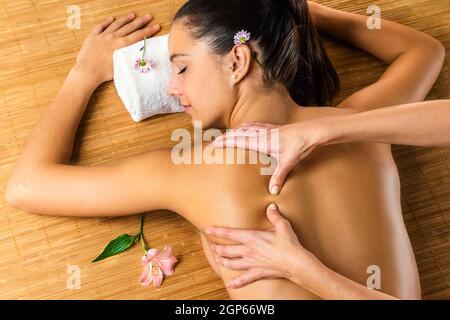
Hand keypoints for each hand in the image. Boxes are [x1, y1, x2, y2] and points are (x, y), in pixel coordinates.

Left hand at [75, 13, 160, 84]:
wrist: (87, 71)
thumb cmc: (104, 73)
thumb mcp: (121, 66)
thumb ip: (129, 58)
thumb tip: (137, 57)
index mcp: (122, 45)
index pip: (139, 35)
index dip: (148, 31)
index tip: (156, 26)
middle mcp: (114, 37)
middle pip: (130, 27)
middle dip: (141, 21)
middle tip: (148, 16)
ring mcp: (103, 36)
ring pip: (116, 24)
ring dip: (125, 19)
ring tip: (132, 15)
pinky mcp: (93, 37)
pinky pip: (101, 26)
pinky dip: (106, 22)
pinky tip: (111, 19)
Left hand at [205, 203, 319, 288]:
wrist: (296, 262)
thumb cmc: (289, 244)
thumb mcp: (282, 226)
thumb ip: (274, 216)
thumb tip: (271, 206)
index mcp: (252, 238)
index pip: (230, 233)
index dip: (218, 231)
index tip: (209, 229)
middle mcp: (249, 251)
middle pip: (227, 250)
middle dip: (218, 248)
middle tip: (213, 246)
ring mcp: (252, 263)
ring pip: (232, 264)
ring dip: (223, 261)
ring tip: (218, 259)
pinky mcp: (258, 273)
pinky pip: (244, 279)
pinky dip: (236, 283)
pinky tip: (230, 284)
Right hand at [213, 120, 328, 193]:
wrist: (311, 132)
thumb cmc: (299, 146)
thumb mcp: (288, 163)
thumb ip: (278, 177)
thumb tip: (272, 191)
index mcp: (262, 141)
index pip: (238, 140)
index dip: (225, 142)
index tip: (214, 145)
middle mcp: (262, 133)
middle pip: (238, 133)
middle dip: (225, 137)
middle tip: (213, 143)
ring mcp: (267, 129)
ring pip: (245, 128)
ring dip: (234, 132)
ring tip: (225, 136)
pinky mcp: (272, 127)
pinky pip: (254, 125)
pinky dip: (245, 127)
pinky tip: (244, 128)